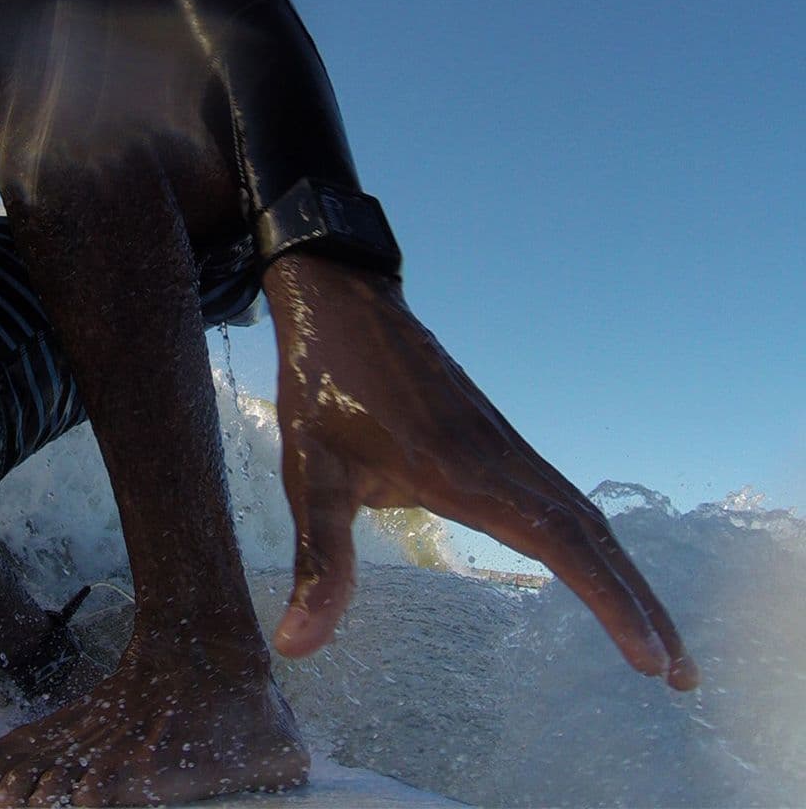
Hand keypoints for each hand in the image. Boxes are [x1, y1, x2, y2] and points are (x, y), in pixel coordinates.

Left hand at [262, 252, 698, 690]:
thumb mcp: (309, 476)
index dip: (609, 601)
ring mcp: (506, 445)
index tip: (651, 659)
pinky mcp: (499, 440)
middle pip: (592, 537)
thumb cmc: (322, 387)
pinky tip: (603, 570)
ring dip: (627, 578)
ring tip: (660, 643)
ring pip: (585, 517)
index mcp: (459, 471)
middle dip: (641, 606)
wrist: (342, 302)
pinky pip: (563, 498)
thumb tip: (297, 646)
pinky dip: (596, 544)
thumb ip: (318, 563)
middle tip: (682, 677)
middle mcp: (499, 458)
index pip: (557, 543)